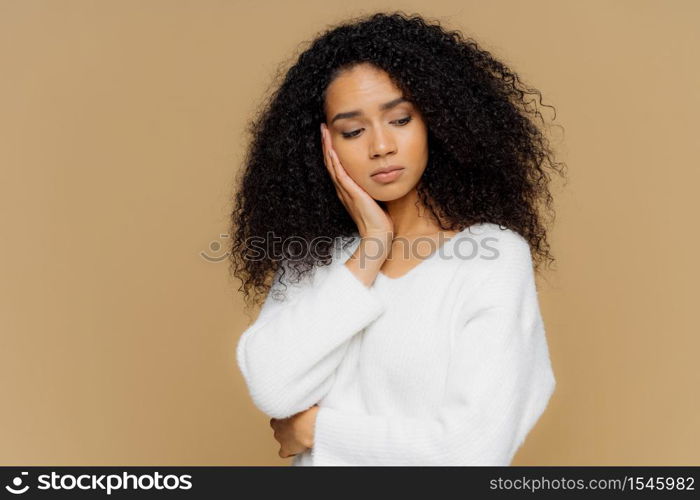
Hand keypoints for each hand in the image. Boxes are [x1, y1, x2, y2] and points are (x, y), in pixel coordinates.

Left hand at [270, 404, 319, 458]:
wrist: (310, 425)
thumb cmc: (309, 412)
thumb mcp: (305, 404)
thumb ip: (301, 406)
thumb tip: (306, 404)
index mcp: (280, 413)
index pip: (279, 416)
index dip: (288, 418)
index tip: (296, 418)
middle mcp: (277, 425)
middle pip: (279, 427)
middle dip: (288, 428)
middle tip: (299, 427)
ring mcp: (280, 437)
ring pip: (281, 439)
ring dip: (288, 438)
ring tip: (300, 437)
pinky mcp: (286, 448)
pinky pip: (283, 453)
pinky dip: (289, 451)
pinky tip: (297, 448)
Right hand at [320, 123, 393, 240]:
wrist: (377, 235)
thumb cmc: (379, 221)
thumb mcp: (374, 199)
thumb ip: (371, 189)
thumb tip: (378, 178)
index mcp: (347, 190)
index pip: (336, 166)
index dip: (332, 150)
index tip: (331, 135)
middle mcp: (343, 189)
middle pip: (330, 162)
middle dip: (326, 144)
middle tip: (323, 127)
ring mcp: (345, 191)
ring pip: (332, 165)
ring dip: (327, 148)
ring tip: (324, 132)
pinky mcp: (351, 193)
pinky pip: (340, 174)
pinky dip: (335, 161)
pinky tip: (332, 149)